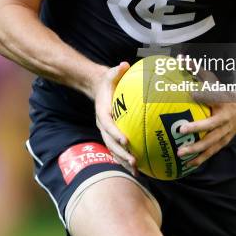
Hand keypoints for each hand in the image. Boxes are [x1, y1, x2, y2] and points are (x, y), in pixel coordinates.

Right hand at [93, 61, 137, 175]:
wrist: (97, 88)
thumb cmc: (108, 81)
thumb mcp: (110, 73)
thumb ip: (117, 70)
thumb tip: (123, 65)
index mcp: (102, 112)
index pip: (108, 125)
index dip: (116, 134)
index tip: (126, 141)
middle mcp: (103, 125)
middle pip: (110, 143)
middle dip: (121, 153)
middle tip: (134, 160)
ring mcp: (106, 132)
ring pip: (113, 149)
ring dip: (123, 160)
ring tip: (136, 170)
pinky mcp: (111, 135)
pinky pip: (117, 149)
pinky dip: (125, 158)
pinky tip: (138, 168)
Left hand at [176, 59, 235, 168]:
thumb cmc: (223, 92)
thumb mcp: (213, 81)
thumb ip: (197, 71)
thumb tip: (180, 58)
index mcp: (222, 101)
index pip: (212, 97)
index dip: (202, 95)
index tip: (190, 93)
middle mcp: (225, 118)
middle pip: (211, 125)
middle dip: (197, 128)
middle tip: (180, 129)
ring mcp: (226, 131)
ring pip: (212, 143)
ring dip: (196, 150)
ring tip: (180, 154)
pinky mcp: (225, 141)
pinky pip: (212, 152)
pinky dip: (201, 159)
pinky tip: (188, 165)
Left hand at [177, 100, 235, 168]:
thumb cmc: (228, 99)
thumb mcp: (219, 94)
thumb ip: (205, 94)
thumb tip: (190, 94)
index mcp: (224, 116)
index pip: (209, 123)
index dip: (196, 127)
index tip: (181, 129)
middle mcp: (225, 129)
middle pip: (209, 140)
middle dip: (195, 147)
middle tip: (180, 151)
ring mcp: (225, 137)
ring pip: (211, 149)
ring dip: (197, 156)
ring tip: (183, 160)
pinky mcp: (224, 142)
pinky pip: (212, 152)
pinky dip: (202, 159)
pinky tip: (190, 163)